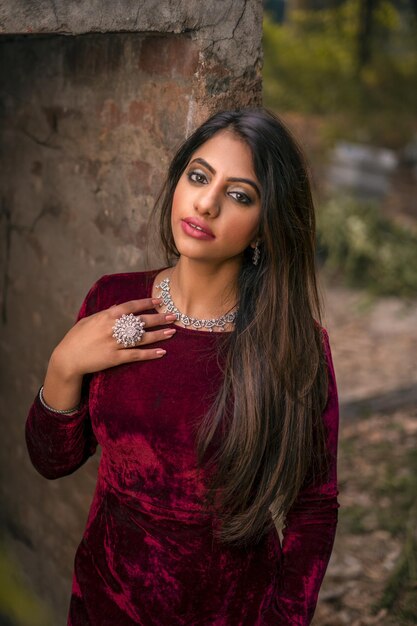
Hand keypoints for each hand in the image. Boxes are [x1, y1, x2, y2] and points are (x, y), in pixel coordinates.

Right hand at [51, 297, 175, 378]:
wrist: (67, 358)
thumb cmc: (77, 337)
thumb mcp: (89, 320)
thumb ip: (106, 314)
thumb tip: (119, 307)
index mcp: (106, 316)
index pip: (131, 306)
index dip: (146, 303)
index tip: (159, 301)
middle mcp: (112, 328)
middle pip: (141, 321)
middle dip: (159, 318)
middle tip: (173, 316)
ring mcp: (114, 343)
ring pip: (141, 338)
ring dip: (158, 335)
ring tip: (172, 332)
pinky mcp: (114, 358)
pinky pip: (136, 355)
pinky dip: (149, 354)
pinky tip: (161, 352)